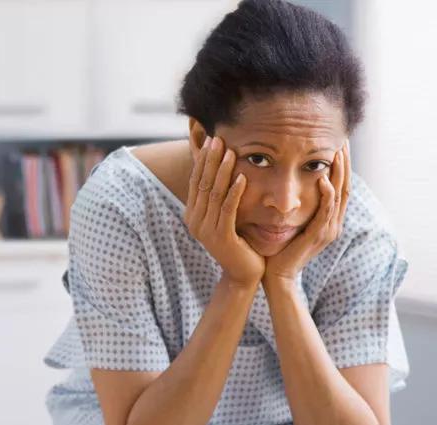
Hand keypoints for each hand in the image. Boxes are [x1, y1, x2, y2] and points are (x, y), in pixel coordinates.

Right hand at [184, 136, 264, 287]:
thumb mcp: (225, 217)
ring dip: (223, 171)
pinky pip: (227, 209)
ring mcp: (206, 230)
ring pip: (214, 194)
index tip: (212, 140)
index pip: (196, 181)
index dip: (203, 160)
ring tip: (231, 152)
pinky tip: (242, 177)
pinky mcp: (221, 237)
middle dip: (211, 160)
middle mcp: (195, 221)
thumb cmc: (238, 243)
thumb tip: (222, 170)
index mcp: (193, 214)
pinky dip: (235, 192)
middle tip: (218, 138)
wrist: (243, 274)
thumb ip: (220, 197)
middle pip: (203, 183)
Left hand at [263, 139, 350, 284]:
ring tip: (337, 152)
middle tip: (343, 140)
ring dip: (339, 173)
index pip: (340, 185)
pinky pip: (326, 213)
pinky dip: (327, 196)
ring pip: (339, 196)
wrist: (275, 275)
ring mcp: (328, 230)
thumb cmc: (279, 247)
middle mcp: (333, 223)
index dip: (341, 165)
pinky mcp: (318, 237)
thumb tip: (291, 181)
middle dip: (345, 163)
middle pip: (345, 187)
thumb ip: (297, 204)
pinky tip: (324, 180)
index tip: (338, 143)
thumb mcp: (292, 221)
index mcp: (328, 219)